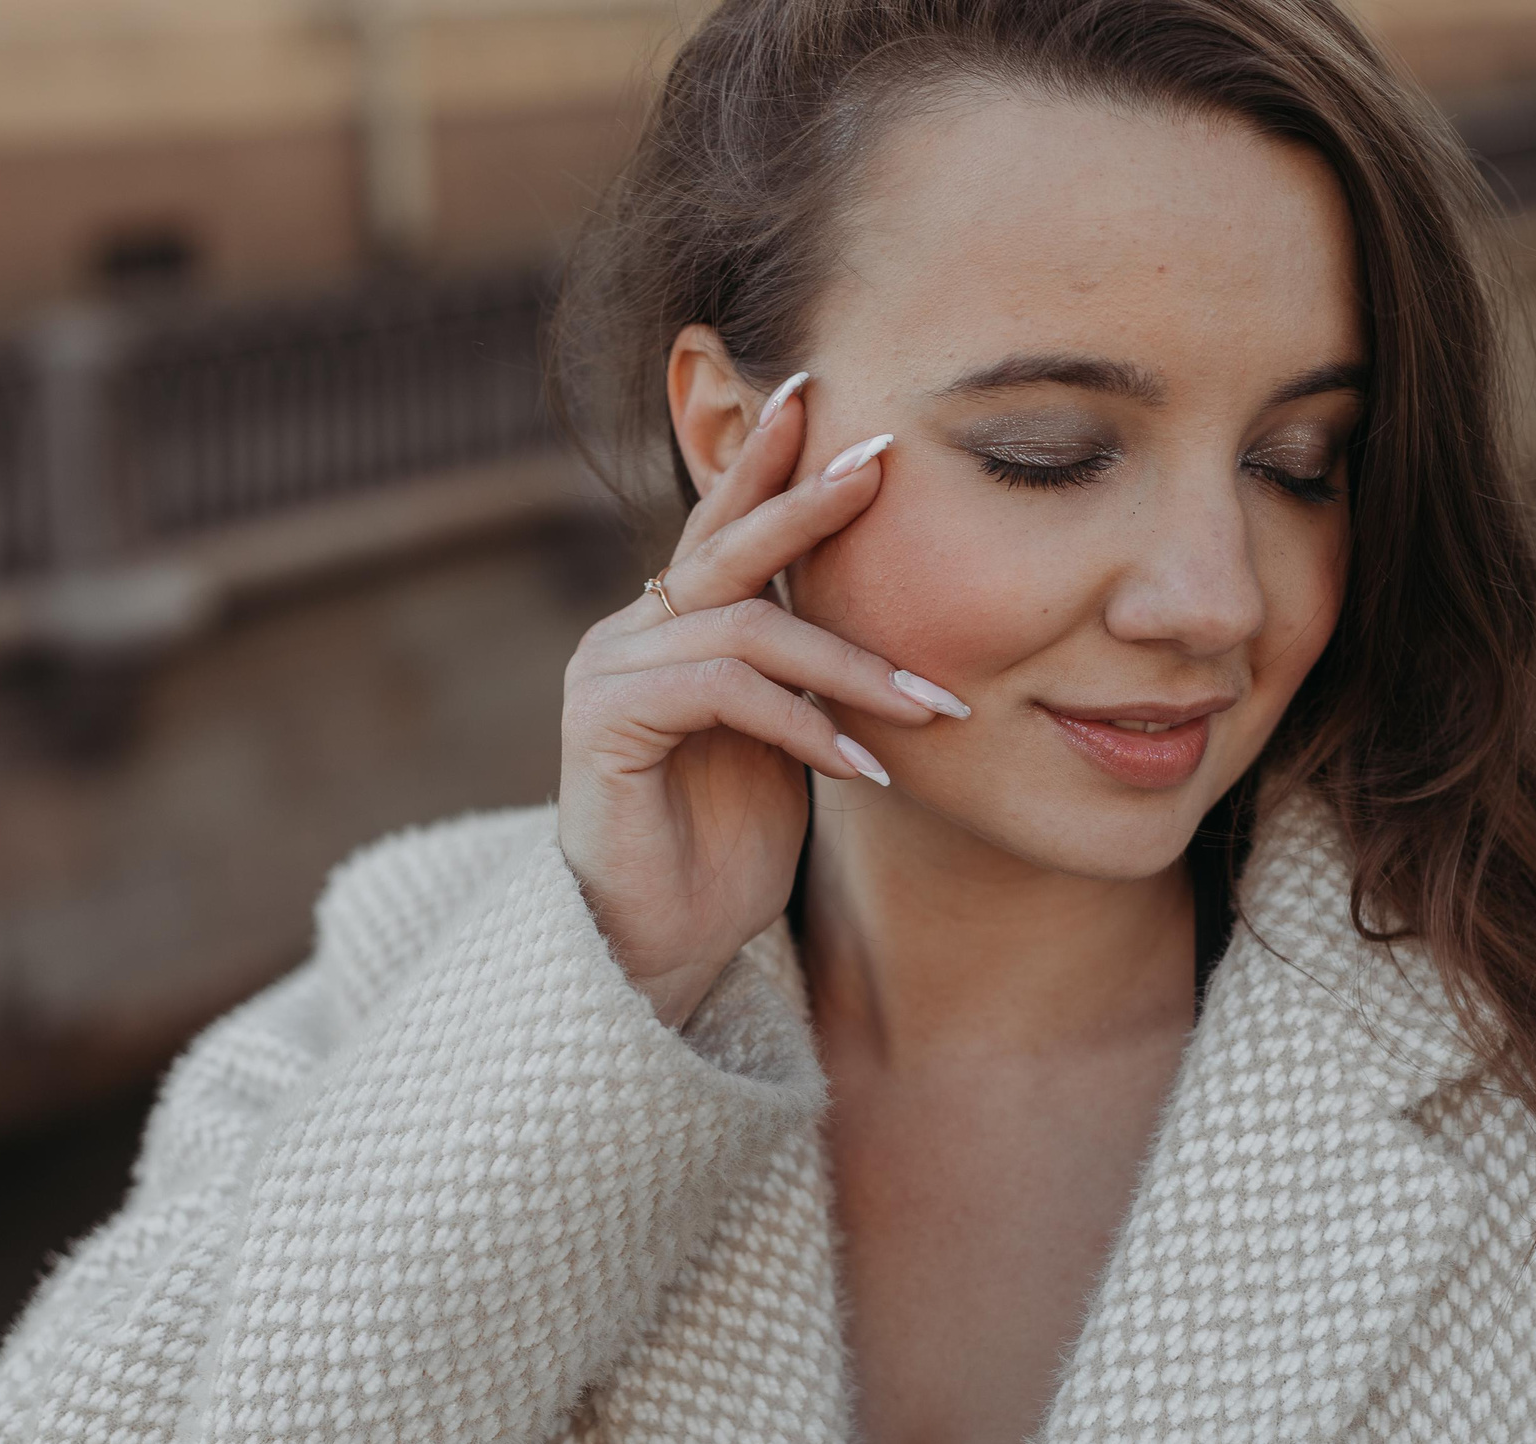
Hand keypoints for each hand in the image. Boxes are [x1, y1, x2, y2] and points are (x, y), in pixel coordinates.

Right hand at [557, 381, 965, 1030]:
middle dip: (806, 498)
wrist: (659, 951)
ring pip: (745, 625)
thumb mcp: (788, 746)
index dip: (770, 465)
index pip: (725, 528)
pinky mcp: (603, 724)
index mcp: (673, 630)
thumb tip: (886, 617)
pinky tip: (864, 766)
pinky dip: (805, 723)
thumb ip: (808, 675)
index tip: (824, 401)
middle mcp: (631, 635)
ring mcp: (607, 673)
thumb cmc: (725, 854)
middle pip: (727, 546)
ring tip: (932, 707)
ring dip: (851, 664)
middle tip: (878, 459)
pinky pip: (724, 691)